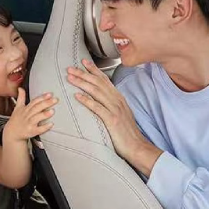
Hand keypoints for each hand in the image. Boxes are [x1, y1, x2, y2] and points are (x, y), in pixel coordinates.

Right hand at [2, 88, 57, 142]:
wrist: (12, 133)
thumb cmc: (16, 120)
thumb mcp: (17, 107)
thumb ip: (21, 97)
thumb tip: (20, 88)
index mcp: (25, 109)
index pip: (34, 101)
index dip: (42, 97)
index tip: (49, 94)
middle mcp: (27, 115)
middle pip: (36, 108)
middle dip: (46, 103)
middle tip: (55, 100)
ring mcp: (29, 123)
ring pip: (37, 118)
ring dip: (44, 114)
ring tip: (52, 111)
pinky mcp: (31, 131)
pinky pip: (38, 129)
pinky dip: (44, 127)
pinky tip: (51, 124)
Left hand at [66, 59, 160, 174]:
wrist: (137, 146)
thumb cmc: (127, 133)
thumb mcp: (121, 114)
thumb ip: (112, 105)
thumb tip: (101, 100)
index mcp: (119, 99)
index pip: (105, 80)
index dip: (94, 70)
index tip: (83, 62)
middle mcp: (117, 101)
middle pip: (98, 83)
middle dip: (83, 74)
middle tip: (70, 68)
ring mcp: (115, 109)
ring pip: (96, 92)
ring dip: (82, 83)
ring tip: (71, 78)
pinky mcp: (112, 120)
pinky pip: (97, 108)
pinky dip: (87, 100)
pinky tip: (77, 96)